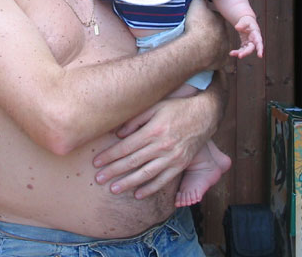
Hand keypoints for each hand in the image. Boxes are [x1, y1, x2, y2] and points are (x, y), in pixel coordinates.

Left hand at [92, 95, 220, 198]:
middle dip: (113, 171)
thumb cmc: (177, 108)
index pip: (126, 147)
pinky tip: (138, 194)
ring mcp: (172, 157)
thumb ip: (136, 120)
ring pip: (146, 174)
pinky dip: (150, 189)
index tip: (96, 162)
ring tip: (113, 189)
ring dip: (128, 183)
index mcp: (153, 130)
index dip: (110, 156)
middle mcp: (162, 146)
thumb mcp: (155, 106)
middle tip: (98, 179)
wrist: (205, 114)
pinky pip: (163, 180)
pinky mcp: (180, 165)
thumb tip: (117, 134)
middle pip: (132, 162)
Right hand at [186, 0, 231, 69]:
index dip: (209, 19)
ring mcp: (224, 47)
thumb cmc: (197, 25)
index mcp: (218, 21)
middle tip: (200, 35)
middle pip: (218, 33)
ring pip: (218, 46)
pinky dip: (213, 59)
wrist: (198, 46)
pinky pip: (218, 59)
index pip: (216, 18)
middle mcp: (224, 34)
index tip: (202, 21)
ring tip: (201, 48)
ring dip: (212, 47)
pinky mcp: (222, 60)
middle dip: (211, 34)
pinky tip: (205, 58)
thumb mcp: (196, 5)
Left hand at [230, 14, 263, 58]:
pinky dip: (237, 52)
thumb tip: (237, 28)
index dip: (260, 49)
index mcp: (256, 35)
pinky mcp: (244, 45)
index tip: (260, 56)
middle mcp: (254, 41)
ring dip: (240, 53)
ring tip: (231, 53)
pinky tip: (231, 53)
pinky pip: (241, 50)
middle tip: (240, 56)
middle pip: (251, 48)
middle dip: (246, 52)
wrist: (246, 23)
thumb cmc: (247, 22)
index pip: (259, 42)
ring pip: (246, 51)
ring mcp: (249, 44)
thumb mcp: (245, 21)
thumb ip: (242, 24)